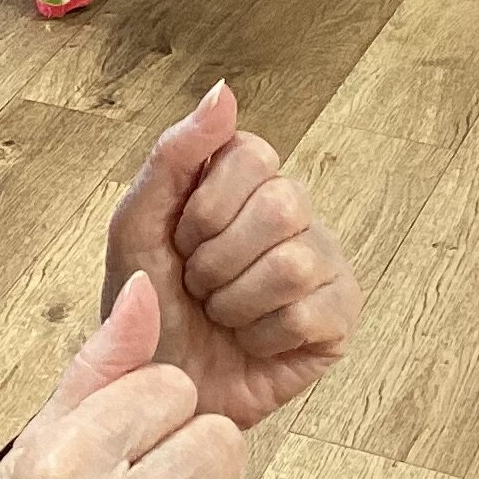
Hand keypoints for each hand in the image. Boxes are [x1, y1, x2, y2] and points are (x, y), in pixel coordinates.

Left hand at [105, 82, 358, 427]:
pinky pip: (311, 314)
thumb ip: (176, 153)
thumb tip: (224, 89)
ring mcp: (325, 264)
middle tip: (200, 287)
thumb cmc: (148, 304)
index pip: (253, 154)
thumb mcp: (138, 225)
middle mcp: (296, 213)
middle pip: (283, 206)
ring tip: (221, 317)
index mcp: (248, 180)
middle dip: (217, 259)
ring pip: (295, 264)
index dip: (204, 209)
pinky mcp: (340, 319)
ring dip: (235, 303)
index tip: (181, 241)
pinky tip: (250, 343)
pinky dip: (262, 337)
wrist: (155, 388)